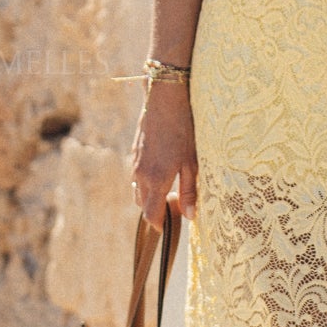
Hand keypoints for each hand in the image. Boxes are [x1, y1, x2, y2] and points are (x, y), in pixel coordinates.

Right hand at [130, 81, 197, 226]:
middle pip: (142, 205)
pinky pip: (137, 175)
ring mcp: (135, 163)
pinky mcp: (135, 152)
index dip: (159, 225)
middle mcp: (141, 175)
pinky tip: (163, 170)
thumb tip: (189, 216)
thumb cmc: (183, 129)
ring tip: (170, 189)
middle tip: (175, 206)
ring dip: (150, 196)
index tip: (169, 227)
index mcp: (156, 180)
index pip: (151, 215)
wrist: (164, 99)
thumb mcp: (192, 162)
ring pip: (138, 190)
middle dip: (155, 211)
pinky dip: (146, 181)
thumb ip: (189, 191)